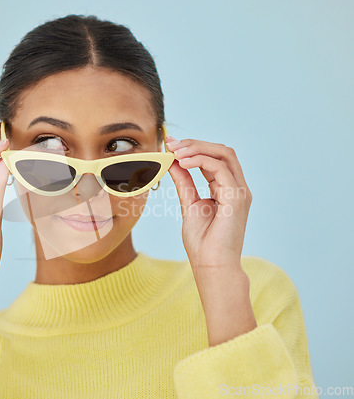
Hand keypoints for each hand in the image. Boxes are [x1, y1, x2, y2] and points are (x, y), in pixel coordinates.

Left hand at [165, 136, 252, 269]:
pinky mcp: (237, 198)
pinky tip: (182, 163)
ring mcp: (240, 192)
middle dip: (196, 144)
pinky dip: (201, 161)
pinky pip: (220, 169)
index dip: (194, 148)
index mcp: (227, 189)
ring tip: (176, 152)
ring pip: (224, 154)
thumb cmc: (203, 242)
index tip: (171, 145)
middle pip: (222, 151)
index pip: (215, 158)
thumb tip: (173, 161)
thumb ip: (184, 181)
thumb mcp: (189, 203)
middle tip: (172, 144)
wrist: (211, 266)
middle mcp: (237, 187)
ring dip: (197, 149)